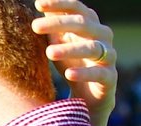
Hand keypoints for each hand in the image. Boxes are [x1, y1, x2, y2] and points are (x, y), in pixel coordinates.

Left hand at [32, 0, 116, 125]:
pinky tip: (68, 74)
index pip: (77, 9)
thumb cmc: (72, 64)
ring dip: (70, 49)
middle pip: (84, 24)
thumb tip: (39, 5)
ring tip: (49, 52)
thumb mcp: (60, 44)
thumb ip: (53, 26)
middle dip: (59, 24)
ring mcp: (108, 57)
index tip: (38, 4)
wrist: (89, 98)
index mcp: (90, 26)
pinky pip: (99, 73)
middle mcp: (102, 38)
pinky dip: (84, 73)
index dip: (60, 5)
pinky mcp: (109, 79)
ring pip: (92, 48)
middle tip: (34, 26)